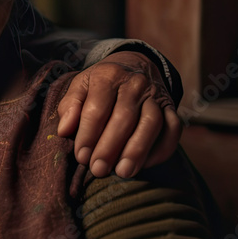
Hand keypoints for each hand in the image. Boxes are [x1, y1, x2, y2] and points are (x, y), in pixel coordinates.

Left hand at [56, 51, 181, 177]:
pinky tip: (145, 165)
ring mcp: (156, 95)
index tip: (81, 156)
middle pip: (124, 118)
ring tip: (123, 172)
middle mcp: (135, 84)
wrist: (135, 66)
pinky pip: (173, 129)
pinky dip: (162, 148)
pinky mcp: (172, 108)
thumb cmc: (101, 83)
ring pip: (151, 123)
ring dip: (137, 150)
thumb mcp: (80, 86)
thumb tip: (64, 130)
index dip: (88, 135)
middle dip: (110, 147)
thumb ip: (69, 106)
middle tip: (98, 169)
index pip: (97, 108)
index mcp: (108, 75)